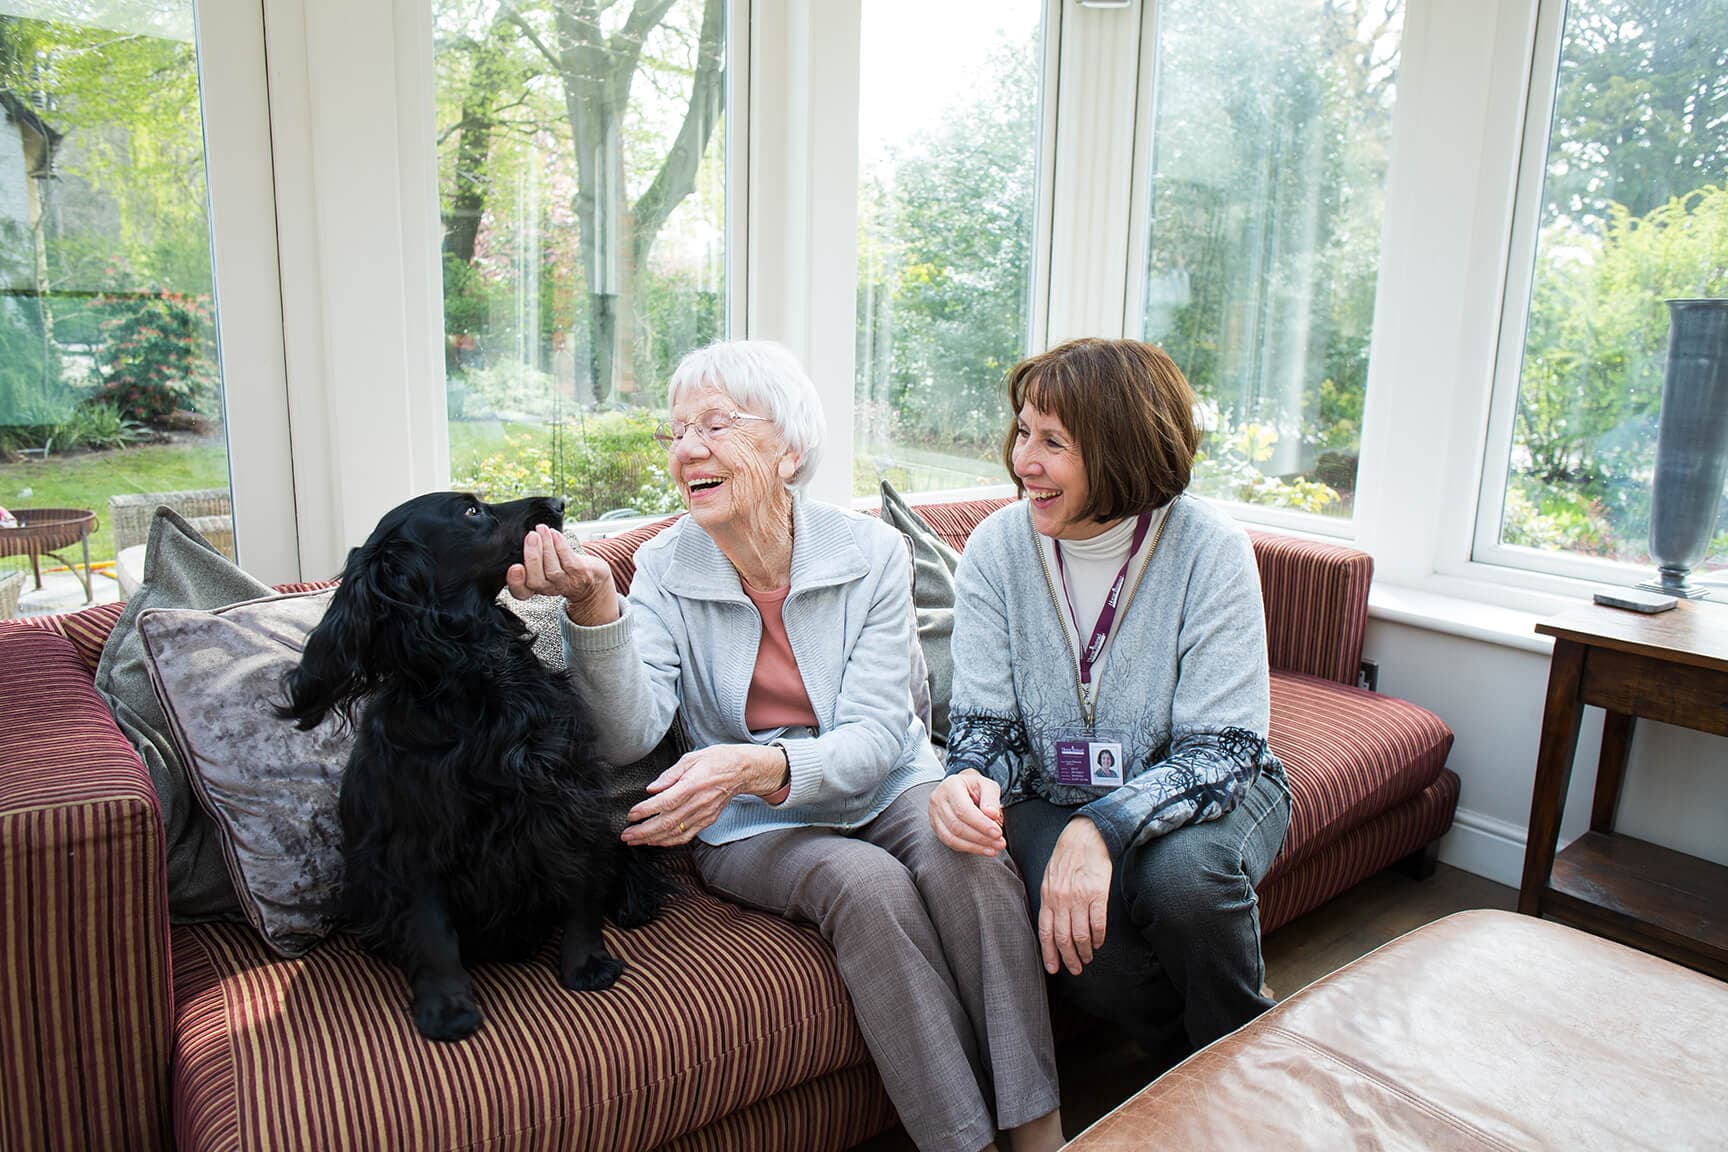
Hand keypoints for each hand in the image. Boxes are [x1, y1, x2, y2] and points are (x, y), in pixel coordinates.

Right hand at [507, 524, 617, 624]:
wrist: (590, 580)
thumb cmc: (560, 568)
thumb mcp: (541, 567)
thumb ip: (530, 558)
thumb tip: (522, 536)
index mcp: (533, 588)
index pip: (520, 591)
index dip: (515, 581)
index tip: (515, 567)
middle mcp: (548, 588)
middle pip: (536, 580)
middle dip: (532, 557)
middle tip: (531, 537)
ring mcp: (565, 582)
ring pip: (552, 568)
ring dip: (546, 546)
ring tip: (541, 530)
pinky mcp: (580, 573)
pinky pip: (568, 559)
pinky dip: (560, 544)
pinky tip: (555, 534)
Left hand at [623, 744, 781, 845]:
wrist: (741, 771)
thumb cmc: (716, 761)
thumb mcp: (691, 758)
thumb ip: (669, 775)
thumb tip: (651, 789)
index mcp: (693, 784)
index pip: (666, 802)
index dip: (646, 811)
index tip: (631, 814)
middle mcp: (698, 802)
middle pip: (668, 822)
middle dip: (644, 831)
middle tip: (626, 835)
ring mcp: (704, 814)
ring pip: (675, 833)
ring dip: (653, 839)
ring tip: (635, 840)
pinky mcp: (707, 820)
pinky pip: (686, 835)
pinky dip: (669, 841)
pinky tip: (656, 841)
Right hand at [928, 770, 1005, 855]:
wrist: (962, 788)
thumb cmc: (975, 788)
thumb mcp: (988, 786)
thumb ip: (991, 799)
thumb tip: (992, 815)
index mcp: (951, 786)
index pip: (963, 810)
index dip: (981, 824)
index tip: (997, 832)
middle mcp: (938, 800)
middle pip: (957, 826)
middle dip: (981, 838)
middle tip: (1000, 843)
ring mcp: (934, 815)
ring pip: (952, 837)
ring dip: (975, 846)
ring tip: (994, 848)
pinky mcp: (936, 827)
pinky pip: (950, 843)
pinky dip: (968, 848)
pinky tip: (982, 849)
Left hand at [1039, 817, 1111, 975]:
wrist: (1085, 836)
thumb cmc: (1066, 857)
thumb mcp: (1049, 877)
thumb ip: (1049, 900)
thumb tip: (1051, 925)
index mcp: (1047, 896)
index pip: (1045, 932)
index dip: (1049, 953)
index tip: (1054, 969)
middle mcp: (1060, 900)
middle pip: (1063, 938)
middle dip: (1068, 958)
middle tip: (1076, 969)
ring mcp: (1079, 898)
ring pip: (1080, 935)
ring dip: (1084, 951)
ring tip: (1088, 958)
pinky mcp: (1097, 894)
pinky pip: (1097, 923)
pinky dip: (1098, 937)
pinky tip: (1099, 943)